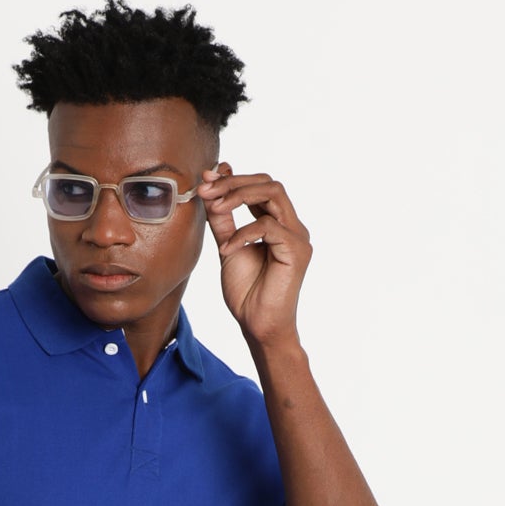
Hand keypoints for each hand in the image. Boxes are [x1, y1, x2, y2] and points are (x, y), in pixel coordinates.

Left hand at [195, 160, 310, 348]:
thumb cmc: (247, 293)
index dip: (234, 179)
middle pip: (268, 183)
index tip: (207, 179)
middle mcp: (292, 226)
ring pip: (273, 193)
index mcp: (278, 224)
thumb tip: (209, 188)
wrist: (257, 326)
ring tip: (215, 208)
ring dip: (239, 196)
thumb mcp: (228, 247)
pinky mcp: (297, 250)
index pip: (260, 187)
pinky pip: (267, 226)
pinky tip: (227, 250)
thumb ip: (222, 219)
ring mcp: (298, 236)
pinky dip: (243, 234)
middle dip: (234, 183)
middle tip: (206, 189)